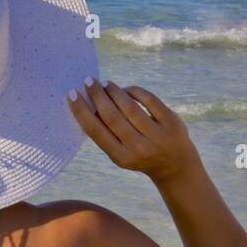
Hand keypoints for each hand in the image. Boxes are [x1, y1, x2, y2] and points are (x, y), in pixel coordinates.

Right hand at [68, 78, 197, 181]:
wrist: (175, 165)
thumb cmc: (140, 155)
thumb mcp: (120, 153)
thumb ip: (106, 134)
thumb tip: (89, 105)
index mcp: (121, 157)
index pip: (96, 131)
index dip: (82, 111)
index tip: (72, 95)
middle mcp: (139, 147)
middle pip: (112, 116)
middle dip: (97, 96)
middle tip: (88, 82)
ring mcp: (157, 135)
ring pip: (130, 107)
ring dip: (114, 91)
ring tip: (105, 83)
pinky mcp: (171, 122)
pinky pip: (149, 100)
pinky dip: (134, 91)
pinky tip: (125, 89)